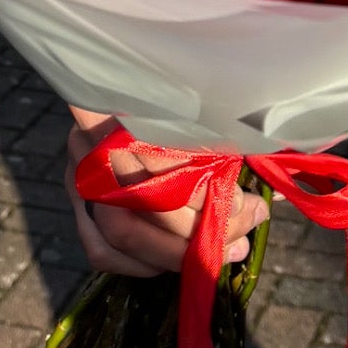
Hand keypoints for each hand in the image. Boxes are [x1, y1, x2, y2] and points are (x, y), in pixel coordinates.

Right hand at [65, 110, 269, 279]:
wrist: (117, 83)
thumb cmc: (176, 100)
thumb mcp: (201, 110)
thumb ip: (225, 145)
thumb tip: (272, 200)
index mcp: (123, 104)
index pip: (163, 154)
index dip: (206, 188)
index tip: (246, 201)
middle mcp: (92, 140)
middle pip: (144, 198)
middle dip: (202, 227)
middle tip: (247, 231)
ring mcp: (76, 173)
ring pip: (122, 230)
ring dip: (178, 252)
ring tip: (226, 251)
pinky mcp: (74, 201)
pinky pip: (101, 250)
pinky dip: (143, 264)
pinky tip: (179, 262)